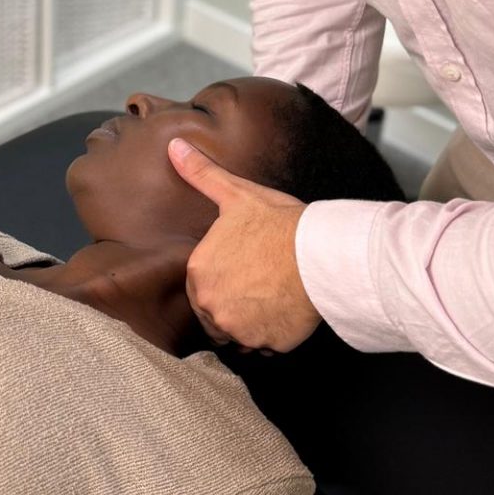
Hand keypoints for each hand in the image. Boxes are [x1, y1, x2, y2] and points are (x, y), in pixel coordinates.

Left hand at [170, 138, 321, 352]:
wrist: (319, 252)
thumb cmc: (278, 223)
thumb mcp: (236, 194)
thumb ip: (201, 175)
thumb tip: (174, 147)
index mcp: (198, 272)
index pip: (202, 284)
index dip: (225, 276)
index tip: (245, 266)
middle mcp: (210, 305)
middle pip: (216, 312)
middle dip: (234, 301)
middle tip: (261, 281)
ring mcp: (237, 329)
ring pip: (237, 332)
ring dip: (250, 322)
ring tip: (272, 297)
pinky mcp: (265, 345)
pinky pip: (263, 347)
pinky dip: (272, 335)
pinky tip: (285, 312)